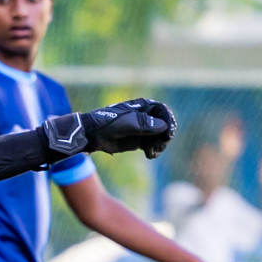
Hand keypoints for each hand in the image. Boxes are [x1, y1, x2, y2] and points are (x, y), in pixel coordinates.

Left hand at [43, 99, 176, 159]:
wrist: (92, 135)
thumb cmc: (108, 124)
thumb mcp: (126, 123)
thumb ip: (144, 124)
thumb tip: (163, 126)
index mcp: (143, 106)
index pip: (162, 111)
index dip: (169, 121)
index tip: (169, 134)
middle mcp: (145, 116)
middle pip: (164, 125)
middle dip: (164, 136)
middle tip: (160, 146)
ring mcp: (142, 129)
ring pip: (159, 136)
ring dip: (159, 145)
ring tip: (153, 153)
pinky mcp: (138, 140)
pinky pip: (152, 144)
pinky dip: (153, 150)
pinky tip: (150, 155)